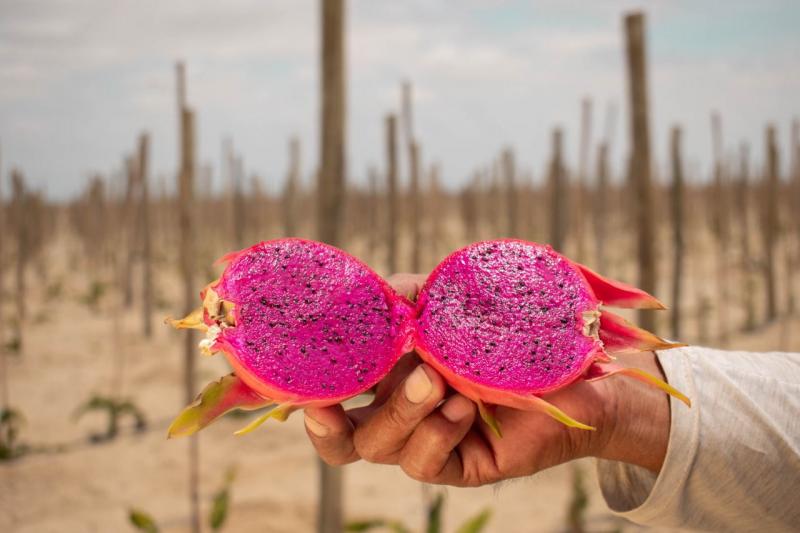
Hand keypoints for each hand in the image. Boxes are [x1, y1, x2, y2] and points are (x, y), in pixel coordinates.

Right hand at [304, 274, 671, 486]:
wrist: (572, 362)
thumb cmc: (504, 329)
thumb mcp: (448, 302)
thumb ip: (408, 297)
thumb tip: (373, 294)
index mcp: (387, 378)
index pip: (330, 398)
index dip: (305, 399)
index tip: (300, 386)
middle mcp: (400, 414)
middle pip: (341, 441)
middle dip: (329, 427)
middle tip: (333, 403)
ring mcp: (429, 441)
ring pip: (382, 447)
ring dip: (401, 411)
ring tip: (435, 380)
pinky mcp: (461, 464)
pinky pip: (427, 463)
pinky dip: (437, 433)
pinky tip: (461, 407)